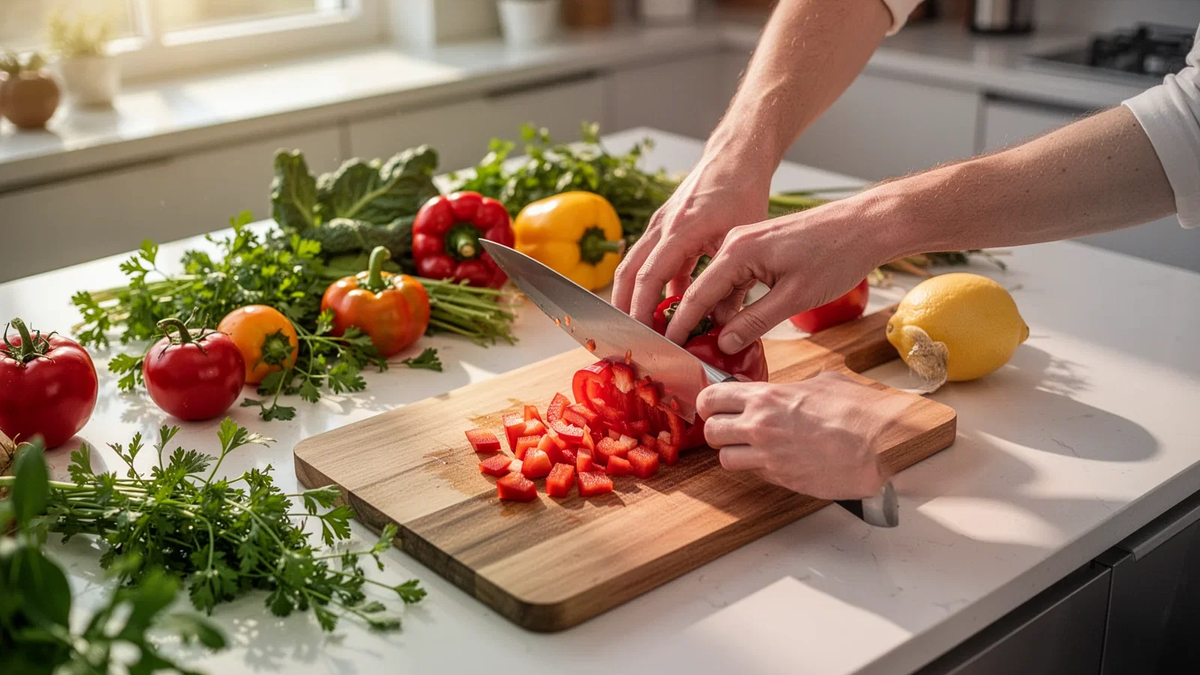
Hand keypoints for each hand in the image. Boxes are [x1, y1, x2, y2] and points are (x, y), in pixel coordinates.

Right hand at [611, 150, 771, 325]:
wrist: (735, 158)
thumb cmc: (742, 193)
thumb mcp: (743, 242)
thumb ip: (734, 286)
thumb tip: (725, 325)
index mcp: (680, 230)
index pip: (649, 277)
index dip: (642, 309)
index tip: (644, 335)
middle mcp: (661, 227)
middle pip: (627, 273)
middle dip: (623, 308)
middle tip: (628, 337)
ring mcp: (659, 225)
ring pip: (634, 266)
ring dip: (633, 297)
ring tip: (640, 326)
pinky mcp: (664, 227)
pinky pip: (651, 260)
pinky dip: (653, 283)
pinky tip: (668, 304)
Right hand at [664, 195, 895, 352]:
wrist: (866, 225)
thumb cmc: (836, 255)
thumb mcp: (793, 297)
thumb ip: (754, 322)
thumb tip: (725, 344)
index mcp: (737, 251)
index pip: (696, 294)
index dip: (680, 325)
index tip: (667, 348)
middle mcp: (735, 242)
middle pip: (703, 288)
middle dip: (694, 321)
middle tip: (688, 352)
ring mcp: (747, 243)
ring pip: (720, 284)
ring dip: (718, 313)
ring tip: (713, 345)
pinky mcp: (761, 247)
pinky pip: (736, 277)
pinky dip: (734, 300)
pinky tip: (738, 323)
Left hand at [697, 371, 910, 499]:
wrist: (881, 444)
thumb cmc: (859, 411)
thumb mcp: (822, 382)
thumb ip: (793, 388)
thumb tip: (788, 390)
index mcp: (767, 397)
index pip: (711, 397)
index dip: (708, 402)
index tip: (714, 405)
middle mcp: (760, 426)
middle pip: (710, 431)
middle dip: (717, 430)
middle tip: (729, 428)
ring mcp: (769, 456)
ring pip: (725, 459)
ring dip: (734, 453)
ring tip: (750, 448)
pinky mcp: (782, 479)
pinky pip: (754, 474)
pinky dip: (757, 469)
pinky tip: (774, 460)